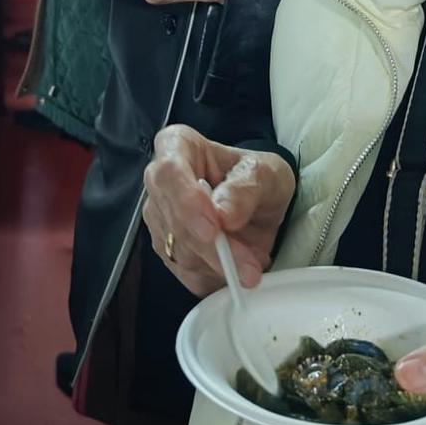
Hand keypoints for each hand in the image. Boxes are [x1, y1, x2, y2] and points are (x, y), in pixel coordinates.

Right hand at [140, 125, 294, 296]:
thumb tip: (223, 215)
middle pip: (173, 220)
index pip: (169, 172)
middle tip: (249, 267)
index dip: (186, 203)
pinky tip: (237, 270)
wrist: (260, 203)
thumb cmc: (257, 176)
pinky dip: (215, 278)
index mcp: (178, 146)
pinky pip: (186, 274)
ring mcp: (160, 219)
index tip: (213, 228)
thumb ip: (245, 190)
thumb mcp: (265, 173)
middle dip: (212, 248)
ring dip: (218, 266)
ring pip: (178, 252)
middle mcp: (161, 183)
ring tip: (253, 265)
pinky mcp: (168, 251)